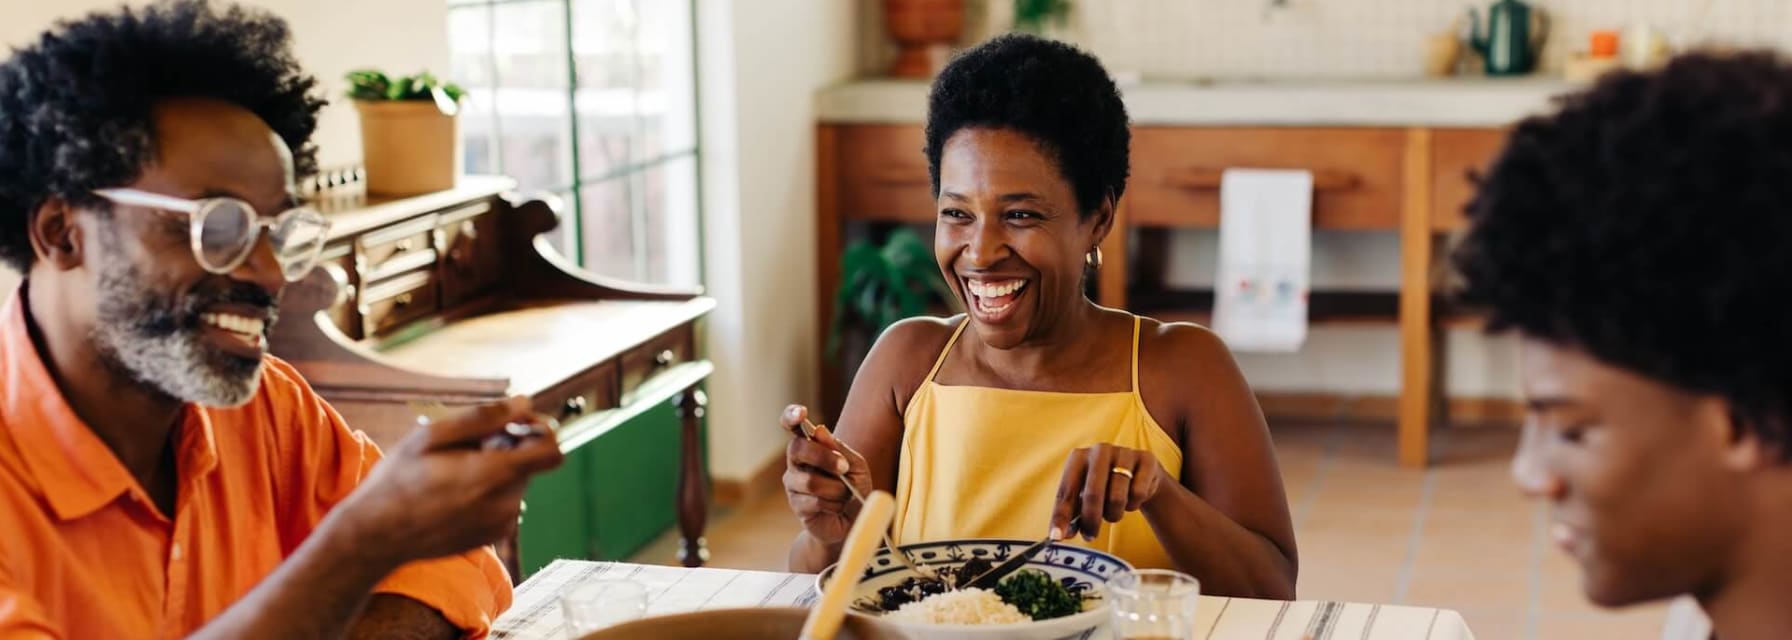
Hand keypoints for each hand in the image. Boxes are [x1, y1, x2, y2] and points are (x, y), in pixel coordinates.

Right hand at [337, 396, 564, 565]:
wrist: (376, 536)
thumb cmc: (399, 480)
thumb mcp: (433, 436)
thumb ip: (484, 418)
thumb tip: (524, 401)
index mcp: (494, 475)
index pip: (552, 451)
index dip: (539, 430)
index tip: (513, 423)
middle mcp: (506, 504)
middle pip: (530, 463)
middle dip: (508, 447)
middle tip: (466, 445)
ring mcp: (501, 524)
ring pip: (516, 482)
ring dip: (496, 469)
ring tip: (454, 470)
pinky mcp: (492, 536)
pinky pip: (505, 502)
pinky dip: (489, 491)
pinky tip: (454, 492)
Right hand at [781, 404, 872, 544]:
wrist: (854, 521)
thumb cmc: (854, 488)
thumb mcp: (856, 465)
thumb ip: (839, 449)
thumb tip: (819, 430)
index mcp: (810, 446)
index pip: (792, 425)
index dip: (792, 416)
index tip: (801, 413)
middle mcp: (797, 462)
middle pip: (797, 449)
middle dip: (823, 457)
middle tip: (844, 467)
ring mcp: (793, 484)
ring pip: (809, 481)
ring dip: (836, 489)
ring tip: (846, 495)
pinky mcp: (797, 505)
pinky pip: (814, 501)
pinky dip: (833, 504)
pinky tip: (837, 507)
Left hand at [1049, 444, 1169, 541]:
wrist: (1140, 474)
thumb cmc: (1105, 487)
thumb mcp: (1084, 497)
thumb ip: (1071, 515)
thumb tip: (1059, 536)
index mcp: (1078, 458)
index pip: (1066, 490)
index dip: (1061, 515)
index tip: (1057, 537)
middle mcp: (1099, 451)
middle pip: (1093, 494)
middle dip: (1091, 520)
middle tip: (1090, 536)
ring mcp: (1124, 453)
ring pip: (1117, 497)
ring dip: (1114, 514)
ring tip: (1113, 512)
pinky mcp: (1146, 459)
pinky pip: (1138, 493)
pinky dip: (1133, 504)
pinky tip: (1132, 498)